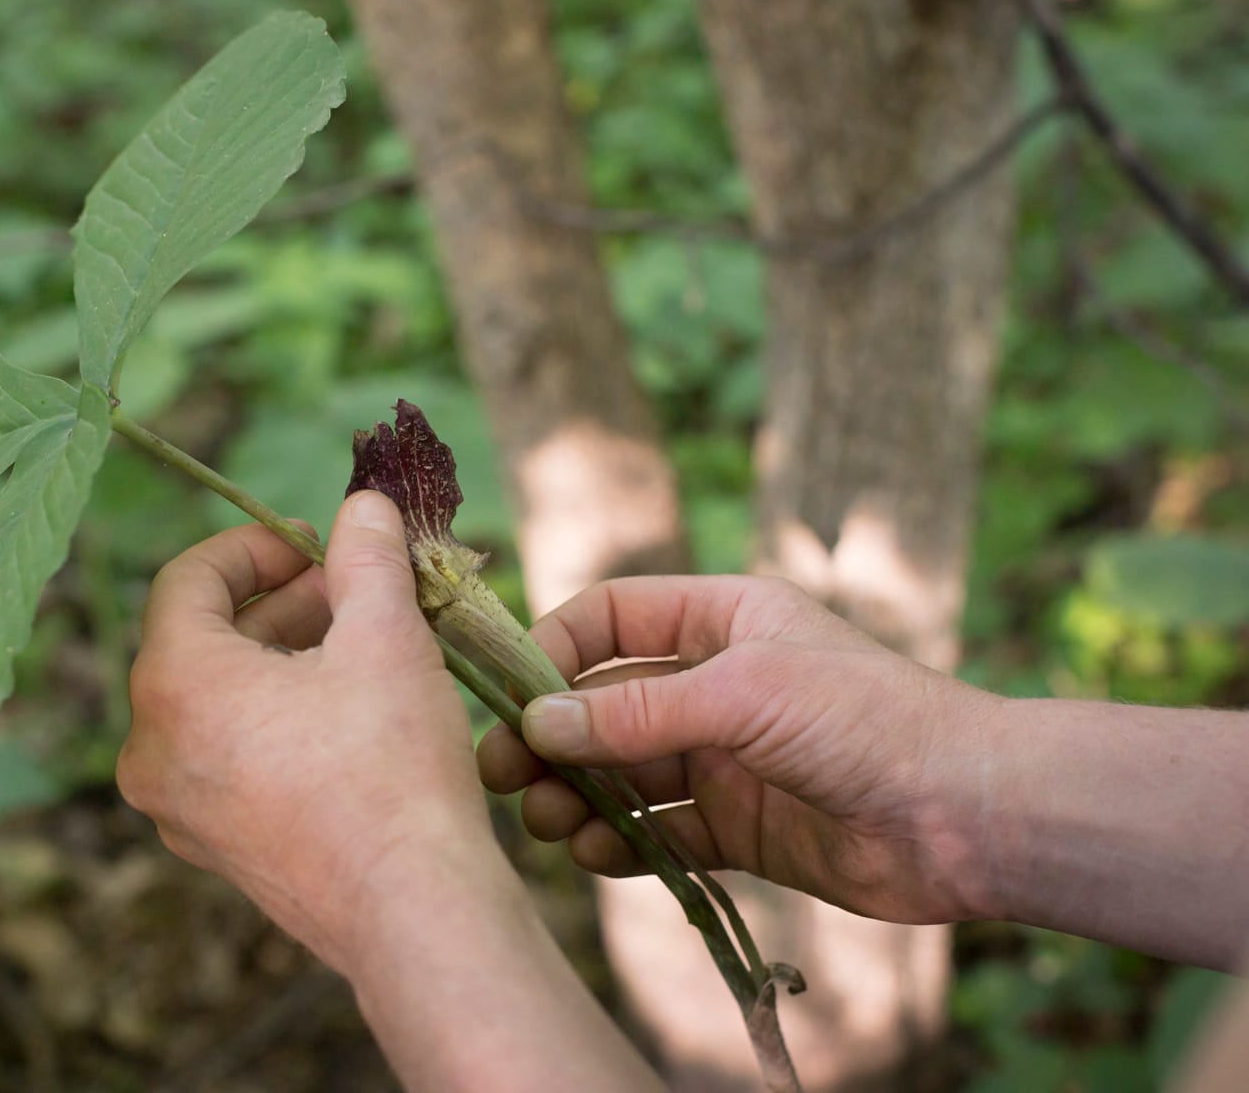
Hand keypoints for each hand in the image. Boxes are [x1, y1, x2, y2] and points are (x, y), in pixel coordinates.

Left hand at [117, 491, 497, 973]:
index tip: (312, 540)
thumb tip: (363, 505)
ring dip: (279, 660)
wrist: (413, 911)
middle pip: (199, 642)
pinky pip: (227, 757)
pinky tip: (347, 712)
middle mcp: (152, 750)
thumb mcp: (386, 636)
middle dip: (277, 604)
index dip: (252, 546)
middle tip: (348, 586)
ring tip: (358, 643)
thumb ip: (365, 557)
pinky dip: (274, 719)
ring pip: (216, 702)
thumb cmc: (392, 768)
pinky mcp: (215, 847)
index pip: (186, 581)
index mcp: (174, 686)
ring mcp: (178, 809)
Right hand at [477, 576, 1004, 925]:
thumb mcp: (742, 694)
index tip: (509, 694)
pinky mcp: (741, 827)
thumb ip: (635, 712)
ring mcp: (728, 758)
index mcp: (723, 619)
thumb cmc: (867, 720)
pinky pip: (660, 832)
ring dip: (578, 794)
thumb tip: (538, 722)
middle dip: (551, 736)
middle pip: (605, 702)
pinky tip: (598, 855)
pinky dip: (622, 844)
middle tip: (502, 774)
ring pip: (625, 772)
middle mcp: (718, 683)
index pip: (611, 617)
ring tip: (547, 823)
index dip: (554, 648)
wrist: (968, 815)